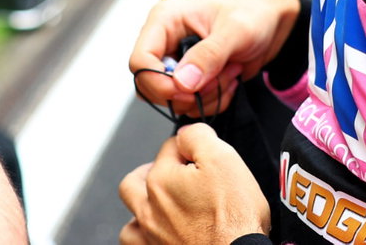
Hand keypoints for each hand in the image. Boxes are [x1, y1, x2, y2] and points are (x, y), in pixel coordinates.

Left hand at [118, 124, 268, 244]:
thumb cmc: (235, 219)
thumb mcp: (224, 160)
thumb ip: (198, 136)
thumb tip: (185, 132)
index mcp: (161, 180)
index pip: (170, 147)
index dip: (191, 148)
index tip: (206, 158)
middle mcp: (148, 208)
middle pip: (137, 179)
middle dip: (153, 171)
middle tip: (176, 175)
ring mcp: (150, 236)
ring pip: (131, 215)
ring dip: (144, 205)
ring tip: (165, 205)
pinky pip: (134, 243)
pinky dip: (142, 235)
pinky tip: (158, 232)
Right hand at [130, 0, 301, 117]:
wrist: (273, 24)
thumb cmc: (253, 15)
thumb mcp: (235, 31)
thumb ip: (208, 55)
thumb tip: (181, 83)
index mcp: (164, 20)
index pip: (140, 61)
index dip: (158, 82)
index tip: (187, 91)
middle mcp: (164, 41)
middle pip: (150, 86)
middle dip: (186, 93)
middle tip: (216, 83)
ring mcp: (177, 62)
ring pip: (172, 100)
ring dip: (205, 97)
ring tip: (229, 73)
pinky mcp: (190, 79)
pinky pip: (190, 105)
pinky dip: (213, 101)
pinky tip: (230, 80)